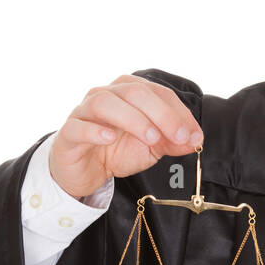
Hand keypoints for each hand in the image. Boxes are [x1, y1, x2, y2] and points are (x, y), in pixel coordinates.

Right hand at [50, 74, 204, 198]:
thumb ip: (172, 141)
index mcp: (128, 93)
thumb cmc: (116, 151)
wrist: (84, 171)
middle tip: (177, 136)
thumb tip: (195, 139)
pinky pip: (78, 126)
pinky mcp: (68, 132)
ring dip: (132, 119)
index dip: (178, 112)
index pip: (157, 92)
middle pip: (134, 93)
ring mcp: (84, 111)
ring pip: (105, 103)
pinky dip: (95, 130)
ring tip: (150, 138)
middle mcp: (106, 95)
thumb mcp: (151, 148)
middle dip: (161, 114)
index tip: (193, 134)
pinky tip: (109, 138)